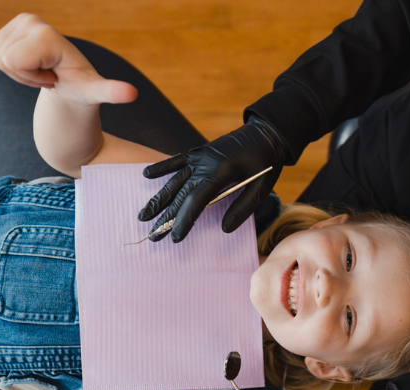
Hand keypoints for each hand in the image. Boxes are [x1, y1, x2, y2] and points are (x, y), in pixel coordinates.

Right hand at [0, 13, 136, 106]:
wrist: (73, 80)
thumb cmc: (82, 87)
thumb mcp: (96, 91)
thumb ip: (112, 91)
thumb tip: (132, 94)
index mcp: (46, 34)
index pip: (11, 61)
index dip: (29, 76)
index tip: (53, 76)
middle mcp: (32, 20)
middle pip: (3, 58)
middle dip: (23, 74)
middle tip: (48, 74)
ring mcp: (19, 21)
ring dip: (19, 72)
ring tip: (43, 70)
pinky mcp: (10, 26)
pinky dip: (12, 66)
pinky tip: (34, 65)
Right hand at [138, 117, 287, 241]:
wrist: (266, 133)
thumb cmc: (266, 161)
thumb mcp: (262, 187)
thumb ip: (243, 208)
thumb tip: (225, 228)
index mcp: (222, 170)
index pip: (197, 199)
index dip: (185, 219)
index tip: (176, 236)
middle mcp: (206, 163)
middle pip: (181, 194)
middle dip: (166, 217)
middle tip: (153, 236)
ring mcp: (200, 156)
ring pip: (175, 180)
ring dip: (159, 199)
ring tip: (143, 215)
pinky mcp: (199, 152)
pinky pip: (176, 160)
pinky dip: (161, 167)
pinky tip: (146, 175)